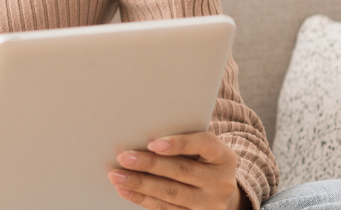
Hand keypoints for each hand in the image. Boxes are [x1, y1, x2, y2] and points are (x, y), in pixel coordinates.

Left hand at [107, 132, 243, 209]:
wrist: (219, 193)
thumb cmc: (203, 161)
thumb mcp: (202, 149)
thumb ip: (183, 142)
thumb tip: (142, 137)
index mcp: (224, 156)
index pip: (204, 144)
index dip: (178, 143)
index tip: (153, 143)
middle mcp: (221, 182)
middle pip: (181, 170)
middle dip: (149, 164)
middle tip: (123, 158)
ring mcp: (210, 204)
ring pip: (170, 193)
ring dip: (139, 184)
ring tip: (116, 176)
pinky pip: (165, 208)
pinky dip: (142, 199)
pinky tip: (126, 190)